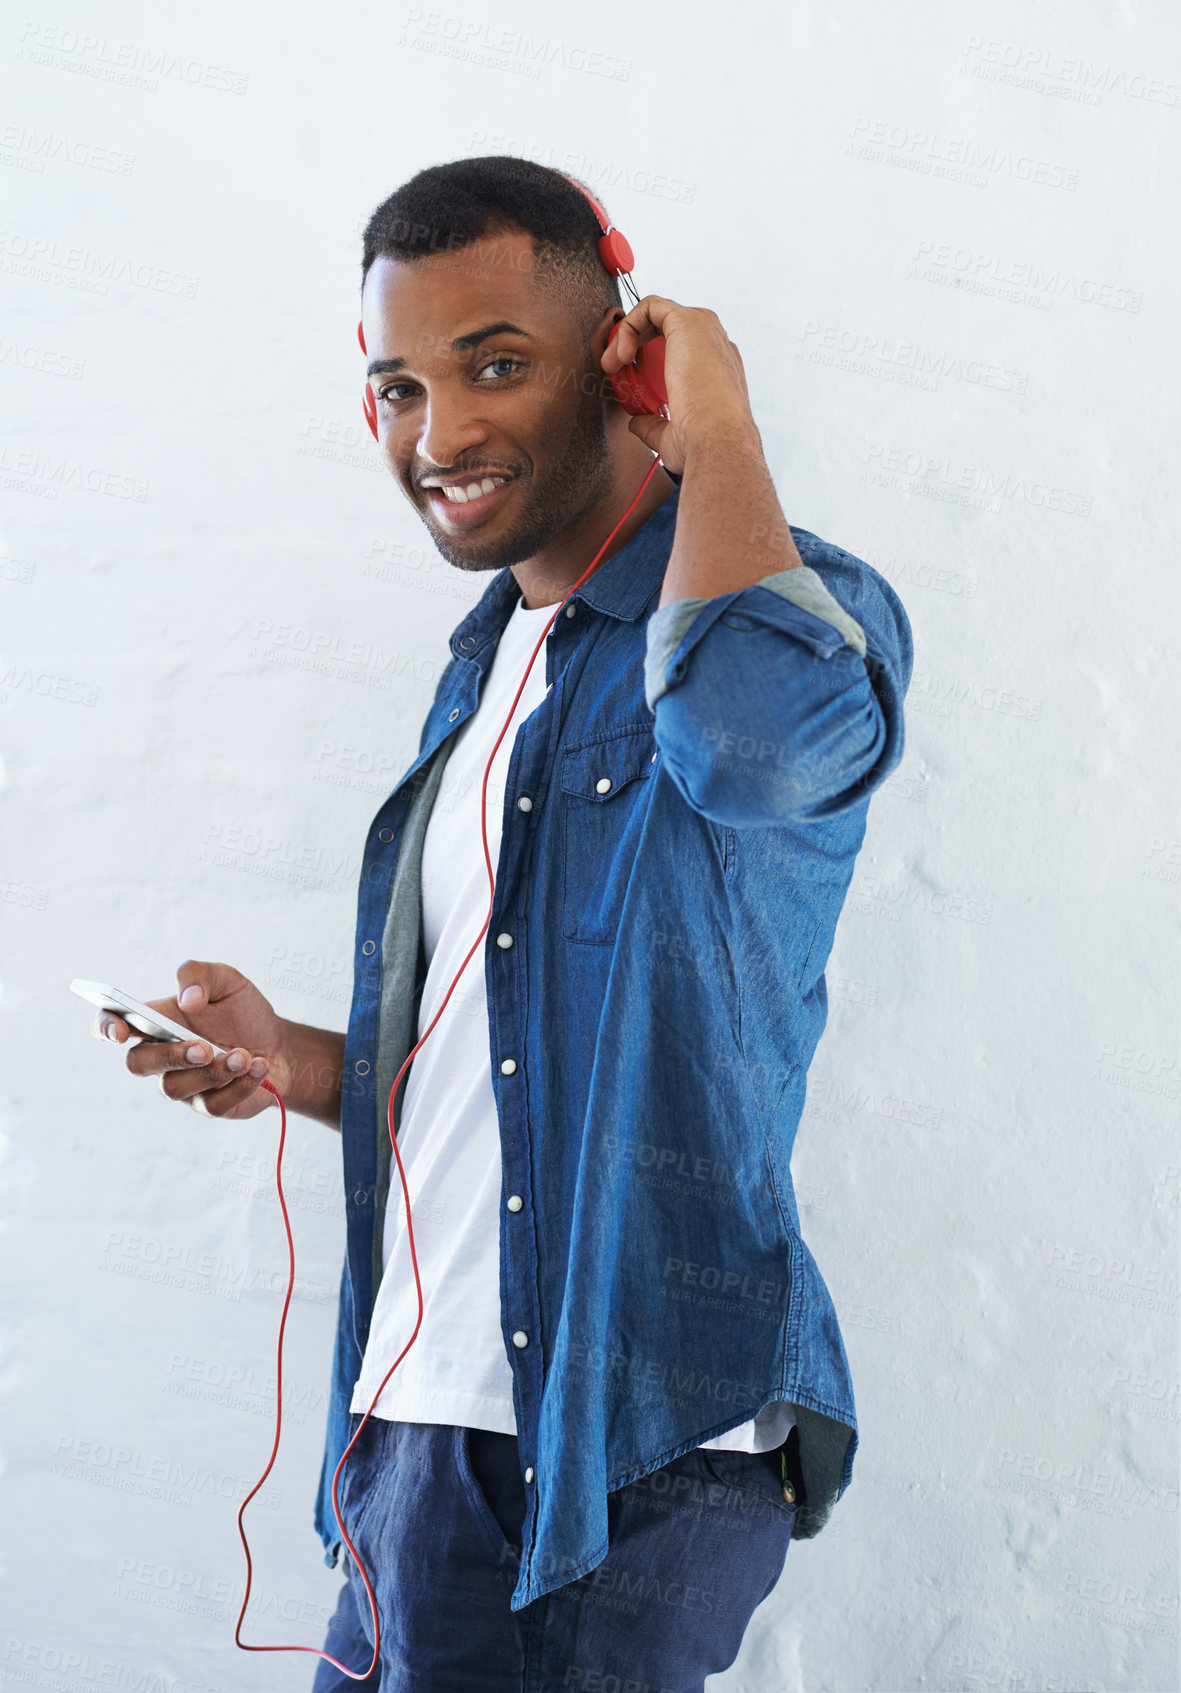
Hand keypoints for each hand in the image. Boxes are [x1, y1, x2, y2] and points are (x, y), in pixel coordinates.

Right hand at [91, 959, 291, 1120]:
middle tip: (205, 1048)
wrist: (280, 1045)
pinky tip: (259, 1067)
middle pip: (138, 1064)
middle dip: (169, 1056)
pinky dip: (240, 1085)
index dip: (105, 1028)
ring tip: (245, 1056)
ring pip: (176, 1088)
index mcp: (156, 1021)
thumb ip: (200, 976)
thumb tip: (187, 1000)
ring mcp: (182, 1084)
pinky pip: (213, 1105)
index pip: (112, 1025)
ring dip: (213, 1072)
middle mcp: (161, 1056)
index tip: (120, 1032)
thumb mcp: (227, 980)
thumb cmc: (243, 1012)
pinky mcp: (208, 1106)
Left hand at [599, 295, 757, 474]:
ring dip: (627, 333)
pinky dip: (628, 325)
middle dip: (635, 342)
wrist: (715, 439)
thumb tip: (636, 423)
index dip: (650, 359)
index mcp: (716, 369)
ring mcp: (704, 329)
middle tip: (612, 368)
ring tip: (611, 363)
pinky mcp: (688, 320)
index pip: (683, 350)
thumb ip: (654, 425)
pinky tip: (620, 354)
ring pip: (657, 314)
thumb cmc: (701, 443)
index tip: (628, 384)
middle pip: (668, 328)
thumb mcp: (672, 437)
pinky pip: (651, 306)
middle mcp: (714, 345)